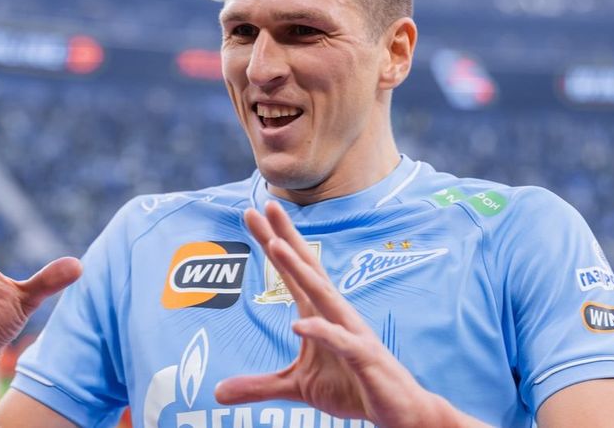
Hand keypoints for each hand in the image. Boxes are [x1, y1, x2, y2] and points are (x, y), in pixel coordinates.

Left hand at [215, 201, 484, 427]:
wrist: (398, 409)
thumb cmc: (351, 388)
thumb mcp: (297, 389)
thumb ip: (259, 386)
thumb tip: (216, 392)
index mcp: (320, 313)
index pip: (292, 273)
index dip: (273, 242)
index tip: (252, 214)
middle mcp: (335, 313)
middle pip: (307, 269)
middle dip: (285, 237)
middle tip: (265, 205)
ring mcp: (350, 332)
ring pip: (322, 295)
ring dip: (300, 270)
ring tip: (276, 246)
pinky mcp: (363, 357)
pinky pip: (340, 341)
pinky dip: (321, 331)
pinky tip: (299, 324)